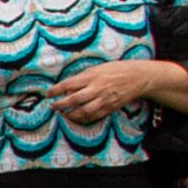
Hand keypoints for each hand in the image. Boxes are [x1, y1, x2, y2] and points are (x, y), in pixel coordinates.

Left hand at [50, 57, 169, 123]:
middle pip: (74, 100)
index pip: (69, 84)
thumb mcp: (98, 68)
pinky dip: (83, 119)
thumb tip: (67, 89)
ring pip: (83, 111)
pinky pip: (94, 116)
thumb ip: (82, 78)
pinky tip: (76, 118)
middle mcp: (97, 88)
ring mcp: (105, 99)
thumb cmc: (116, 69)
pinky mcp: (111, 107)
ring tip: (63, 115)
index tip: (47, 94)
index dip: (56, 90)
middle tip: (52, 107)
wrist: (139, 77)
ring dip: (70, 115)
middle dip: (60, 105)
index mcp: (92, 76)